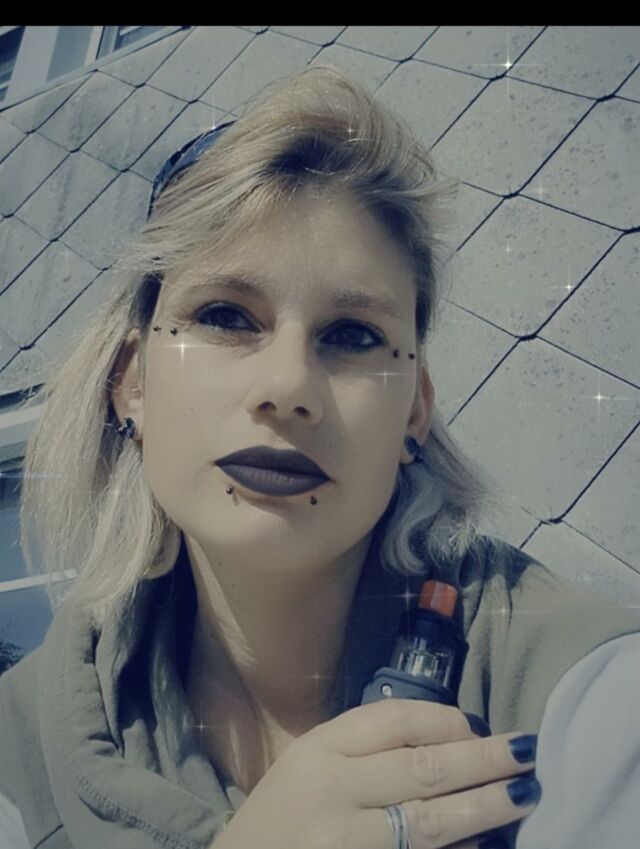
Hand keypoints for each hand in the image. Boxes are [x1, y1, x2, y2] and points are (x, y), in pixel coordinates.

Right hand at [212, 698, 539, 848]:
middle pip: (422, 767)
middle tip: (527, 749)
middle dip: (482, 759)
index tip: (473, 724)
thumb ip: (365, 747)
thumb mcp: (310, 763)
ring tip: (524, 792)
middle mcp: (333, 792)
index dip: (444, 720)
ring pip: (429, 821)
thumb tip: (449, 738)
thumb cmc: (280, 817)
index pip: (394, 721)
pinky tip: (484, 843)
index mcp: (319, 751)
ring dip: (483, 806)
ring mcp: (347, 844)